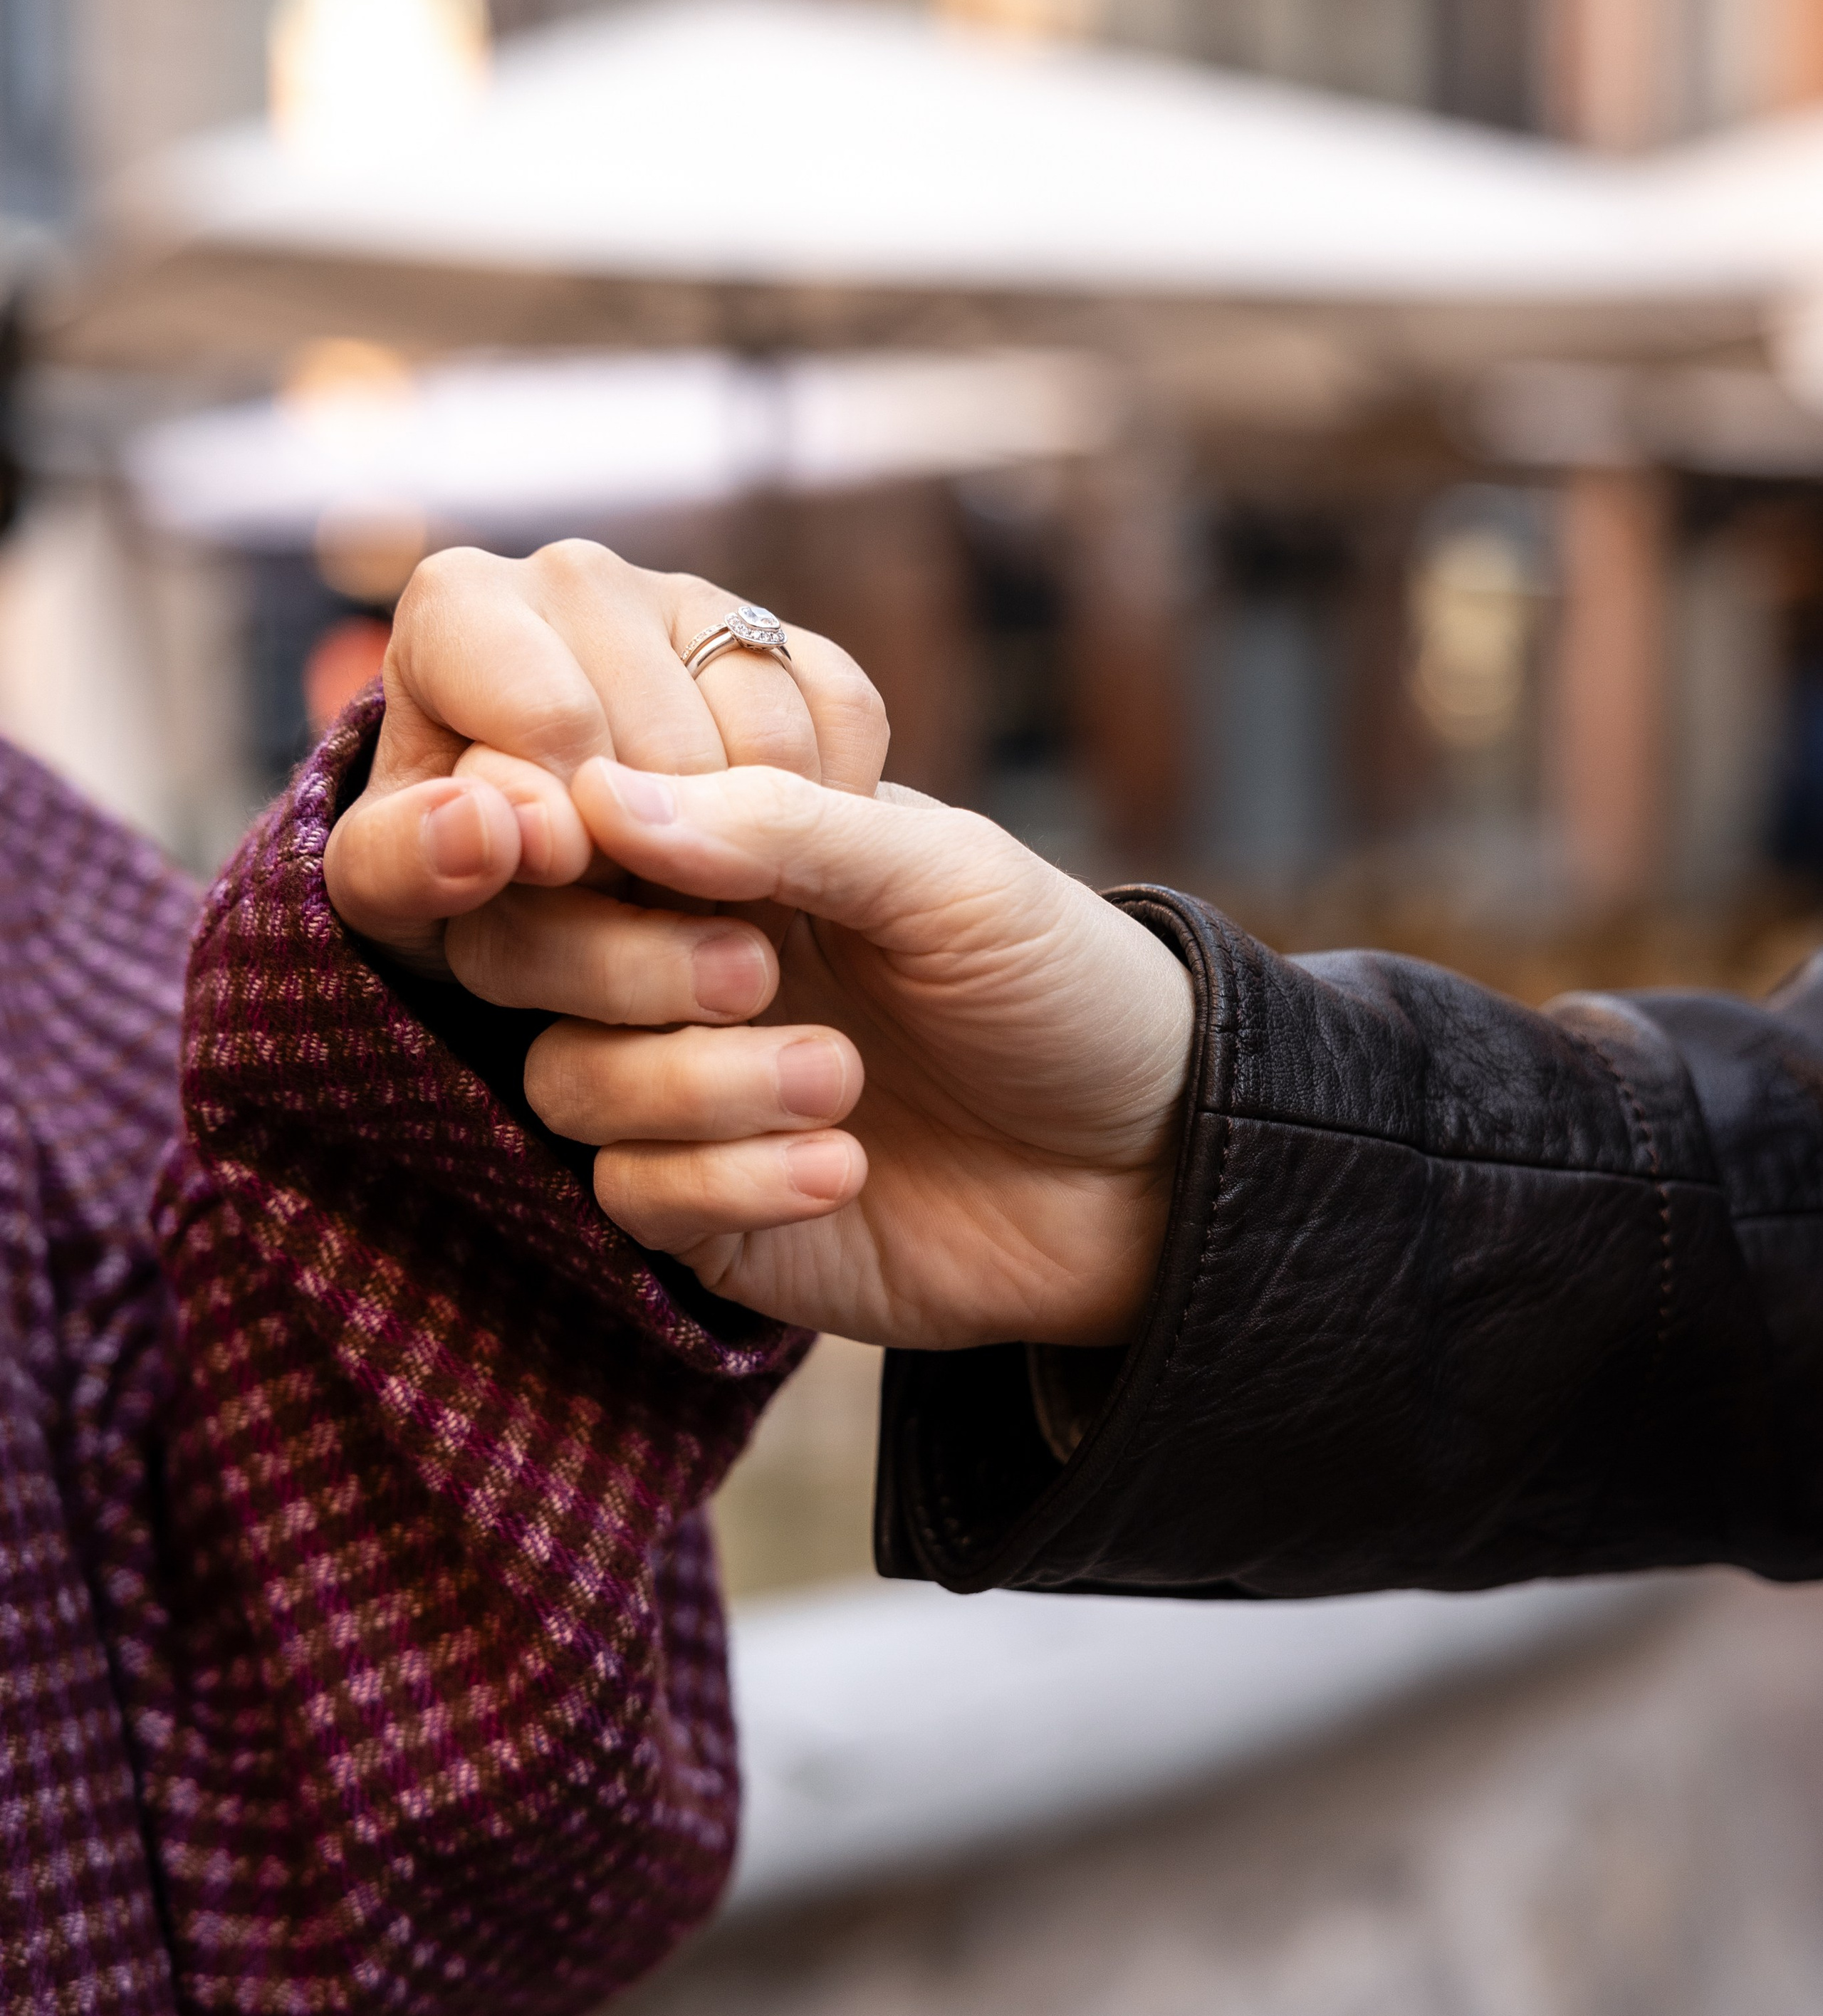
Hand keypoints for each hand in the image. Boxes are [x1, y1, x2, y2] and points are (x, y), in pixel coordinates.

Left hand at [320, 543, 886, 980]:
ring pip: (771, 751)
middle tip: (621, 915)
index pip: (554, 718)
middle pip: (667, 746)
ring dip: (747, 868)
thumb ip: (407, 867)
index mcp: (461, 604)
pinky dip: (827, 829)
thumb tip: (480, 825)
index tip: (561, 886)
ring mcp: (699, 604)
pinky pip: (846, 730)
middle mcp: (578, 577)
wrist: (540, 887)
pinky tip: (762, 873)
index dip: (568, 827)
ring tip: (681, 907)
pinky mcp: (796, 645)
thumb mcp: (399, 900)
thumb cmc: (448, 881)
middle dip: (655, 866)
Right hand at [518, 763, 1196, 1349]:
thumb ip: (780, 826)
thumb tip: (599, 797)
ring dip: (697, 1085)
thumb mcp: (948, 876)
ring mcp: (689, 1095)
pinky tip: (846, 1169)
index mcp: (728, 855)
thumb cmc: (1064, 986)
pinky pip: (631, 1196)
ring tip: (843, 1083)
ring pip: (567, 1081)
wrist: (1156, 1167)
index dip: (555, 832)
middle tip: (759, 973)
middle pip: (521, 953)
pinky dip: (730, 1184)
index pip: (566, 824)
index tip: (593, 842)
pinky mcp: (710, 1218)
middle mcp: (681, 966)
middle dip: (616, 964)